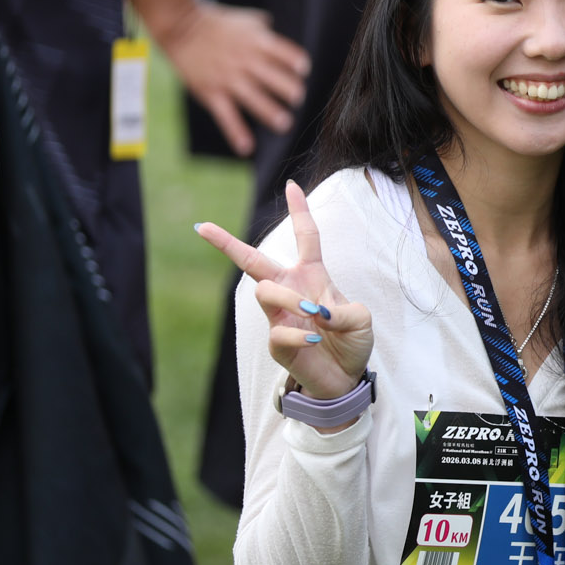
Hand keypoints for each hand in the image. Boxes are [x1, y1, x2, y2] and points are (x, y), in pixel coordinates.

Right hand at [158, 2, 309, 156]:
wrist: (180, 27)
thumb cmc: (216, 23)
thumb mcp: (244, 19)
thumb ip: (265, 29)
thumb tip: (280, 36)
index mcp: (256, 41)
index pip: (282, 52)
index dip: (295, 61)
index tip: (303, 70)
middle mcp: (244, 60)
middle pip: (272, 76)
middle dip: (288, 88)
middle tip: (298, 98)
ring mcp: (227, 77)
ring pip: (253, 97)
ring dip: (270, 111)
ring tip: (284, 123)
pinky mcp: (211, 92)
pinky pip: (226, 115)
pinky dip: (235, 132)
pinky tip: (246, 147)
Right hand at [197, 181, 373, 404]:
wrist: (346, 378)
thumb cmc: (352, 341)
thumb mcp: (360, 319)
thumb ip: (342, 310)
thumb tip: (316, 312)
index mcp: (312, 276)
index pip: (305, 237)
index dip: (299, 211)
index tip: (292, 186)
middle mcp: (290, 290)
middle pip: (253, 261)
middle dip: (226, 243)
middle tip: (203, 228)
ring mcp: (279, 316)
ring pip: (264, 291)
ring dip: (289, 300)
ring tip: (313, 315)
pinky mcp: (276, 343)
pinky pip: (277, 332)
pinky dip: (299, 337)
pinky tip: (314, 342)